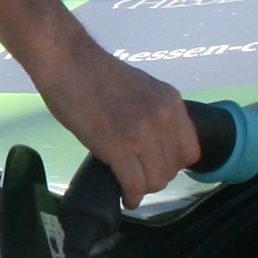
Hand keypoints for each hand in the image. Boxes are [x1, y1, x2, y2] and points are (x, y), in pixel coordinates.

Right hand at [25, 37, 201, 206]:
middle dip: (155, 176)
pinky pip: (135, 184)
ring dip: (142, 187)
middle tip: (136, 175)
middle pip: (173, 168)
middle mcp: (164, 117)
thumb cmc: (94, 74)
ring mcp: (142, 132)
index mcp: (171, 102)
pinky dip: (130, 196)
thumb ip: (154, 112)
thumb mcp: (141, 89)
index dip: (172, 163)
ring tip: (128, 184)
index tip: (154, 164)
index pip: (190, 150)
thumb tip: (157, 141)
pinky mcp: (118, 146)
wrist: (66, 61)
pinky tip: (124, 196)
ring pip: (156, 180)